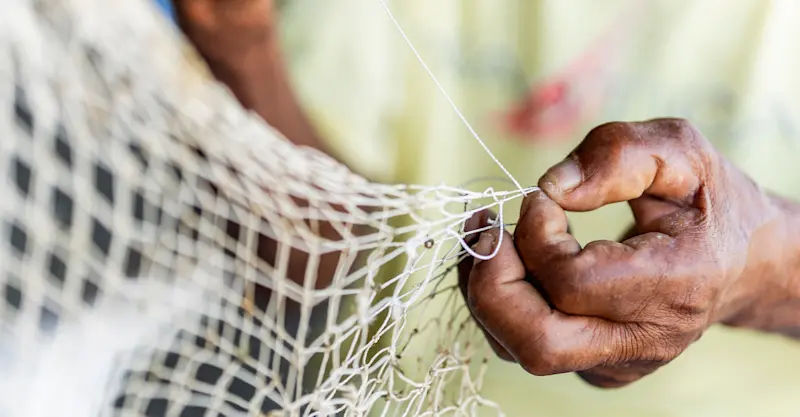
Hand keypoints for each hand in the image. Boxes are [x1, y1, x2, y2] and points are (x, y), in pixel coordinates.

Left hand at [459, 118, 799, 387]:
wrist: (741, 260)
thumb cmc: (705, 201)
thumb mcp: (679, 151)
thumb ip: (617, 155)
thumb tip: (550, 188)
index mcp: (675, 285)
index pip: (573, 284)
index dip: (536, 235)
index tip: (542, 198)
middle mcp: (645, 340)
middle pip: (538, 342)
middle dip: (490, 281)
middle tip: (487, 227)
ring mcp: (618, 362)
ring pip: (518, 349)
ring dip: (484, 288)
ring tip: (489, 234)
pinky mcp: (596, 367)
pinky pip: (523, 345)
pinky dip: (500, 302)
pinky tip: (510, 260)